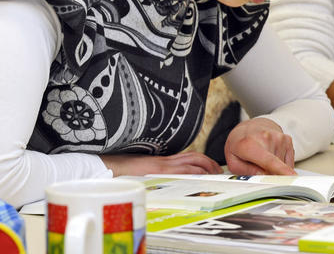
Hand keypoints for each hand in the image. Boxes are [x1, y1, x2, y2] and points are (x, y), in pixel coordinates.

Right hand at [100, 151, 221, 176]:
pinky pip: (181, 169)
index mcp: (163, 160)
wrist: (108, 167)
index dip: (203, 160)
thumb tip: (168, 182)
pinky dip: (194, 171)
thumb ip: (157, 173)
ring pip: (192, 161)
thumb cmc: (123, 171)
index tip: (212, 167)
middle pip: (195, 157)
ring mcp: (163, 164)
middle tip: (219, 171)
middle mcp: (166, 160)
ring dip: (206, 167)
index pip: (189, 156)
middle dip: (210, 163)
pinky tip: (201, 176)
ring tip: (214, 174)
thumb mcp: (144, 171)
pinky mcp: (159, 169)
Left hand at [224, 117, 295, 174]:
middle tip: (255, 165)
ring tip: (262, 157)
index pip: (268, 160)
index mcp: (249, 144)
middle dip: (267, 174)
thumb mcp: (233, 161)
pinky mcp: (288, 140)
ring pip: (282, 166)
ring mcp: (280, 138)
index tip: (293, 177)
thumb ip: (246, 172)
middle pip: (275, 169)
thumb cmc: (240, 145)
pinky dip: (281, 164)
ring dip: (274, 168)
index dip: (281, 170)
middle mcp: (267, 138)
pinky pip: (288, 162)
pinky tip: (271, 155)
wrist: (250, 127)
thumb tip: (264, 177)